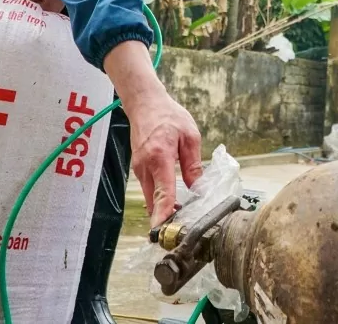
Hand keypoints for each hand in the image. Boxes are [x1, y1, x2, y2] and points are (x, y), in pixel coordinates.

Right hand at [128, 90, 202, 225]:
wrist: (145, 103)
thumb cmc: (169, 116)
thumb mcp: (189, 136)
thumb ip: (193, 165)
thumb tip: (198, 188)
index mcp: (159, 157)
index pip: (162, 192)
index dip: (165, 214)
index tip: (167, 231)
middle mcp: (145, 166)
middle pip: (153, 202)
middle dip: (165, 219)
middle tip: (180, 233)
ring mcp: (139, 169)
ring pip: (150, 198)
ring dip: (162, 210)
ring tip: (180, 219)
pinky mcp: (138, 168)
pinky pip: (148, 190)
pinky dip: (158, 199)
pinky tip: (173, 202)